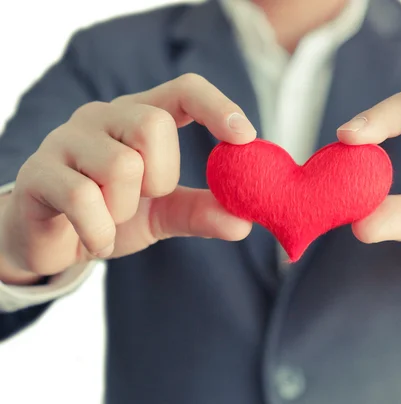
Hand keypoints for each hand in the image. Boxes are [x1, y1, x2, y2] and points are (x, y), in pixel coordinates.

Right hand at [0, 74, 254, 281]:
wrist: (51, 242)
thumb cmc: (110, 214)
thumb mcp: (163, 213)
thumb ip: (200, 212)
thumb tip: (244, 222)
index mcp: (138, 117)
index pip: (183, 90)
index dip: (217, 106)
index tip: (246, 137)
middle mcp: (102, 118)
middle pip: (152, 125)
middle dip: (161, 176)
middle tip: (144, 198)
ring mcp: (66, 140)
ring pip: (121, 165)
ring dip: (124, 209)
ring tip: (111, 219)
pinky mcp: (38, 173)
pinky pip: (82, 198)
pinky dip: (100, 231)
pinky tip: (96, 240)